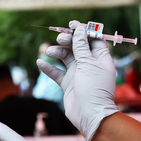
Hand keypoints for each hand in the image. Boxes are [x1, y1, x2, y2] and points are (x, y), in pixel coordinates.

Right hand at [37, 20, 119, 140]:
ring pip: (66, 58)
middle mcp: (90, 65)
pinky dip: (49, 67)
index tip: (72, 25)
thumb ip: (81, 46)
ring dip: (57, 52)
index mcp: (101, 59)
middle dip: (69, 40)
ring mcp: (78, 74)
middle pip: (78, 47)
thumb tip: (79, 30)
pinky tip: (40, 62)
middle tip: (59, 38)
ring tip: (49, 51)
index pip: (93, 40)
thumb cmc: (93, 89)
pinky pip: (57, 72)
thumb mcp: (88, 64)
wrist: (89, 115)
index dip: (84, 32)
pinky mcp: (68, 84)